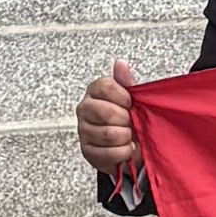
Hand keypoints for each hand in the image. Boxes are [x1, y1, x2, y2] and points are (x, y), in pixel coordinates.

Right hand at [75, 60, 142, 182]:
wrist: (128, 143)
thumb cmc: (128, 118)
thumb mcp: (131, 97)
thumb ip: (125, 81)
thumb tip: (120, 63)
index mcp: (94, 91)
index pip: (105, 86)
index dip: (123, 97)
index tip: (131, 103)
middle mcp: (85, 109)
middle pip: (106, 111)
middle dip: (125, 120)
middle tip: (131, 122)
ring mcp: (84, 130)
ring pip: (107, 134)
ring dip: (125, 137)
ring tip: (129, 136)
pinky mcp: (87, 151)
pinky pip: (107, 153)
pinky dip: (122, 152)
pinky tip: (126, 148)